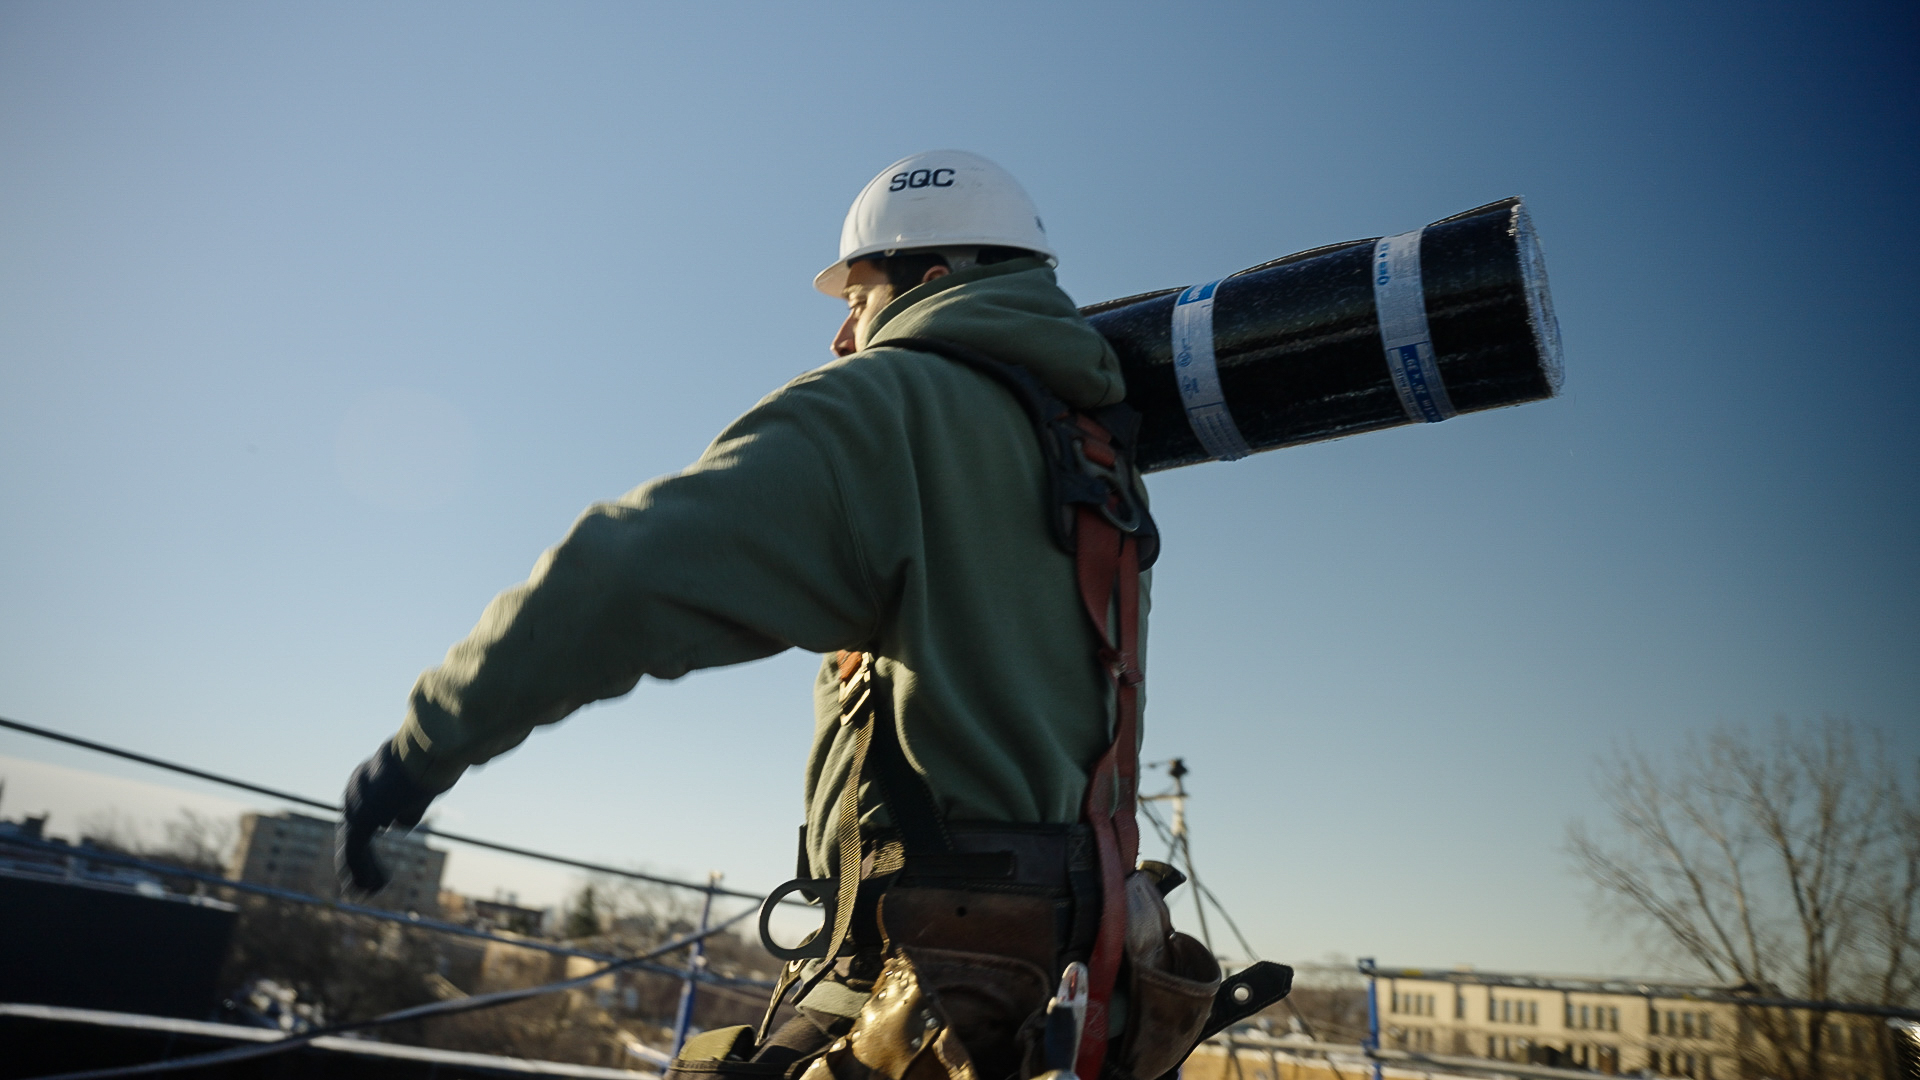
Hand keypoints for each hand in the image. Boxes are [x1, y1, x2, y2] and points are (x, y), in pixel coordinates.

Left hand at [335, 740, 435, 895]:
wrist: (431, 751)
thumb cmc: (431, 765)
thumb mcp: (418, 790)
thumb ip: (405, 808)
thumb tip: (398, 824)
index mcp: (364, 782)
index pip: (359, 822)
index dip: (364, 848)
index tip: (375, 867)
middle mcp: (353, 793)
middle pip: (350, 836)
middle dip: (357, 865)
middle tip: (360, 888)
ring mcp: (354, 805)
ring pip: (350, 847)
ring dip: (360, 873)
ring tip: (368, 894)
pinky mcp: (361, 817)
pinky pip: (355, 851)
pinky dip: (363, 871)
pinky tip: (376, 887)